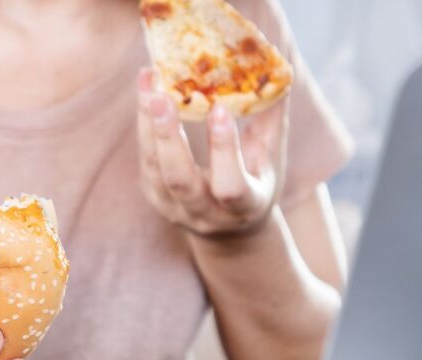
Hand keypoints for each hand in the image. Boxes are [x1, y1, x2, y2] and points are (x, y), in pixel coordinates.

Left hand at [137, 68, 288, 235]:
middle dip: (168, 138)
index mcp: (244, 207)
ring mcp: (174, 208)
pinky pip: (145, 160)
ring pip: (155, 168)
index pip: (231, 185)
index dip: (224, 149)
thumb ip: (272, 116)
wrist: (229, 230)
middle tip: (161, 96)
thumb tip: (278, 67)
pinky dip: (143, 125)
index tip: (218, 109)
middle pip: (180, 181)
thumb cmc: (256, 182)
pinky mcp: (153, 196)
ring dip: (148, 124)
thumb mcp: (271, 156)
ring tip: (148, 83)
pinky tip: (145, 92)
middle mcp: (205, 214)